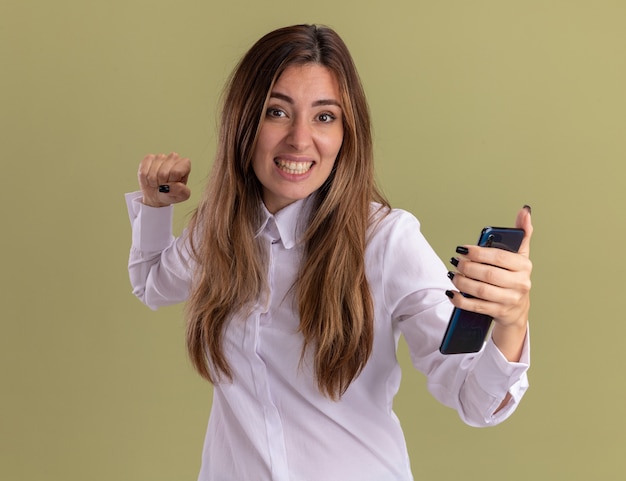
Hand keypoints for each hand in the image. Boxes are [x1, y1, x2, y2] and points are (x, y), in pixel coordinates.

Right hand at [137, 152, 190, 206]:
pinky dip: (145, 180)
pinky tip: (150, 179)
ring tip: (158, 183)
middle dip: (162, 184)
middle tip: (164, 185)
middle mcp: (173, 157)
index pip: (176, 172)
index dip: (172, 182)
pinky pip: (143, 172)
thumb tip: (172, 186)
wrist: (158, 194)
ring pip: (152, 173)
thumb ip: (181, 191)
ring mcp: (160, 157)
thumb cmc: (172, 193)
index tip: (172, 185)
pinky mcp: (148, 158)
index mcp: (184, 164)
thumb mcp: (181, 196)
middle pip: (163, 173)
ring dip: (154, 182)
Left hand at [447, 206, 532, 359]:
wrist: (516, 309)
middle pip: (489, 274)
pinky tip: (451, 293)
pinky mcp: (500, 313)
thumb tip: (525, 210)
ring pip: (481, 291)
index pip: (499, 257)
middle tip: (455, 261)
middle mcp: (520, 283)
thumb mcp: (521, 255)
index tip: (463, 248)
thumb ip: (522, 233)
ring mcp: (511, 300)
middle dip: (468, 267)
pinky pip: (477, 306)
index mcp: (524, 266)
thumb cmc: (514, 277)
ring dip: (462, 282)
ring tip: (452, 274)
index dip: (479, 252)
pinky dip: (461, 300)